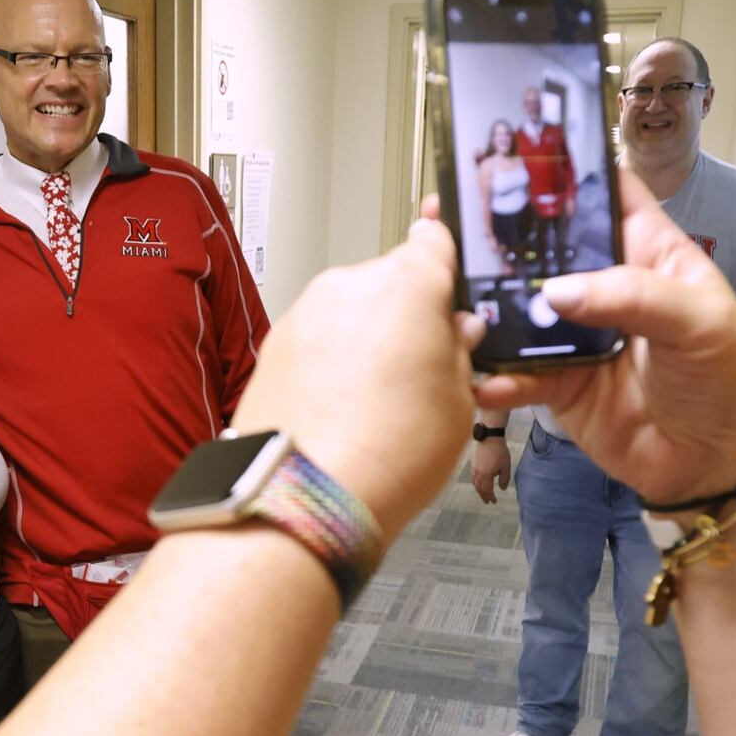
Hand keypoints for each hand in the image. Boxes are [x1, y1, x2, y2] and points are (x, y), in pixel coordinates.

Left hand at [230, 204, 484, 542]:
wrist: (304, 494)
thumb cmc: (386, 453)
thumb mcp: (459, 405)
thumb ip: (460, 353)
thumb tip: (459, 332)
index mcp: (409, 284)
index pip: (436, 241)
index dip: (447, 261)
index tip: (452, 283)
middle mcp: (351, 284)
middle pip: (390, 281)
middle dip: (407, 314)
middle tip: (422, 367)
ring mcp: (306, 311)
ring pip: (350, 310)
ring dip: (365, 339)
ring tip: (377, 401)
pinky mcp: (274, 343)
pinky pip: (316, 339)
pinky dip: (330, 362)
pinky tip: (341, 409)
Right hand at [471, 438, 511, 504]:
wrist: (489, 436)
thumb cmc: (499, 451)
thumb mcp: (506, 466)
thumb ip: (504, 479)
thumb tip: (502, 488)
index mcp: (486, 475)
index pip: (487, 490)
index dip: (490, 497)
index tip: (494, 502)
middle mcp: (478, 473)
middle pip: (479, 489)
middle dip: (483, 496)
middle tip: (487, 501)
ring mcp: (474, 467)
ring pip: (475, 483)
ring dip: (479, 490)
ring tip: (483, 493)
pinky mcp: (473, 462)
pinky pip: (473, 476)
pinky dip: (476, 482)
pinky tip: (480, 481)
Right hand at [475, 167, 735, 504]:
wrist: (721, 470)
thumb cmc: (731, 385)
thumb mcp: (700, 324)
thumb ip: (633, 296)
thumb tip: (559, 290)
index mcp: (649, 254)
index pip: (609, 195)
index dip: (573, 172)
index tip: (525, 152)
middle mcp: (607, 288)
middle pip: (549, 249)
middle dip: (507, 237)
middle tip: (458, 223)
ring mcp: (580, 337)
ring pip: (523, 309)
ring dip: (492, 306)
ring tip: (458, 298)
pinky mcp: (561, 386)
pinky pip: (520, 374)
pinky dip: (500, 375)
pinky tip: (486, 375)